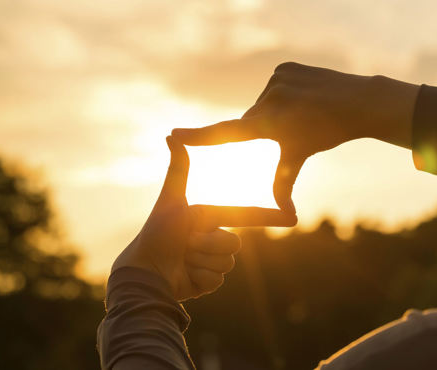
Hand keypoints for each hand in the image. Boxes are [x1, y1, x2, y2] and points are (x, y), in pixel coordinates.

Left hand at [111, 136, 296, 300]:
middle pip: (234, 244)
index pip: (245, 216)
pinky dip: (200, 278)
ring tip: (182, 259)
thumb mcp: (171, 200)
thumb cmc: (156, 233)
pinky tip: (184, 276)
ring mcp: (210, 261)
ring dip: (202, 262)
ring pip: (227, 263)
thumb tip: (171, 134)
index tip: (292, 218)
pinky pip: (218, 280)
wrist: (144, 272)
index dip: (269, 217)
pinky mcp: (206, 281)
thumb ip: (178, 169)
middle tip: (186, 244)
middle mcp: (211, 238)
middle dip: (209, 245)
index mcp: (209, 219)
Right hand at [172, 62, 418, 212]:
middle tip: (287, 130)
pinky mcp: (284, 68)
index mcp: (270, 125)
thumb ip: (283, 184)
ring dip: (272, 111)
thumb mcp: (300, 157)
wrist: (357, 102)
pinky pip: (273, 86)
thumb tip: (283, 216)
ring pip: (262, 103)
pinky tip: (301, 98)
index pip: (227, 133)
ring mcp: (277, 81)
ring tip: (299, 114)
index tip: (174, 134)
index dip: (199, 136)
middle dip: (260, 129)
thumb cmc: (326, 134)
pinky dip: (281, 94)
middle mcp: (269, 100)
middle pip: (250, 121)